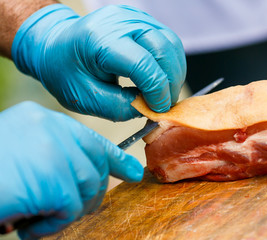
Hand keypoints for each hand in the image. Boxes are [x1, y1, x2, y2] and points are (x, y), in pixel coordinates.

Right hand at [0, 102, 142, 238]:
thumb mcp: (23, 155)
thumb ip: (55, 157)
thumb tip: (91, 177)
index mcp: (42, 120)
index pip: (92, 138)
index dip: (115, 158)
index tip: (132, 171)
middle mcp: (51, 129)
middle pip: (94, 166)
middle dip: (89, 193)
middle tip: (67, 209)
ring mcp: (54, 152)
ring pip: (86, 190)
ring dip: (64, 212)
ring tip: (34, 215)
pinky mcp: (53, 180)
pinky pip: (69, 209)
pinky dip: (51, 224)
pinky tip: (27, 222)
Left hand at [12, 4, 185, 120]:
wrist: (56, 45)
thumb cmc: (66, 71)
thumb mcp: (85, 98)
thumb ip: (119, 107)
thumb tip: (149, 108)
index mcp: (99, 40)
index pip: (143, 64)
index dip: (157, 91)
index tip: (158, 110)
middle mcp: (120, 22)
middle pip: (163, 50)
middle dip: (170, 83)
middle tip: (165, 104)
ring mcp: (133, 17)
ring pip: (171, 43)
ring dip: (175, 72)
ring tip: (165, 93)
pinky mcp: (142, 19)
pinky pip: (168, 41)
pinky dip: (171, 63)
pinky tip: (163, 78)